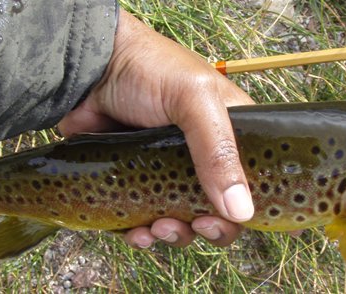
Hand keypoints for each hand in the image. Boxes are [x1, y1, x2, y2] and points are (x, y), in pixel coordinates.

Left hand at [58, 9, 254, 247]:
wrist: (88, 69)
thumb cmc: (147, 69)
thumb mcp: (192, 99)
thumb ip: (217, 150)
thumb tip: (242, 211)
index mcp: (231, 133)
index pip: (257, 178)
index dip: (258, 206)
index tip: (248, 223)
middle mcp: (204, 157)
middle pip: (223, 210)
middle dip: (212, 227)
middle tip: (198, 224)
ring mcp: (169, 172)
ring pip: (184, 221)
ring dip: (175, 234)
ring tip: (158, 227)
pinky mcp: (137, 183)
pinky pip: (146, 222)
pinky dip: (144, 235)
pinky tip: (137, 232)